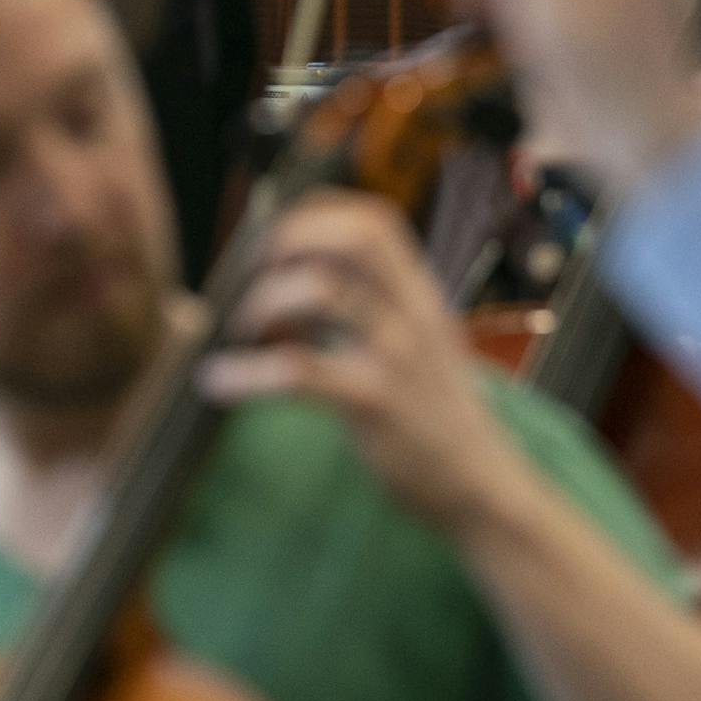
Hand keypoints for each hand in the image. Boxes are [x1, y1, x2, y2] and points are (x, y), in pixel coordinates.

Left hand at [199, 189, 530, 532]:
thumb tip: (295, 278)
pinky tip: (218, 382)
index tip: (273, 239)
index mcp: (420, 295)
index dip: (316, 216)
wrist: (481, 483)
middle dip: (292, 240)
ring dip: (266, 301)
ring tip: (241, 331)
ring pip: (324, 292)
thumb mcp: (418, 344)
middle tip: (254, 275)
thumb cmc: (434, 411)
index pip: (373, 222)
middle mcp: (414, 313)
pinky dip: (248, 372)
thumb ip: (371, 307)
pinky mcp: (377, 402)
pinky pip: (300, 370)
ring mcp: (398, 355)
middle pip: (356, 238)